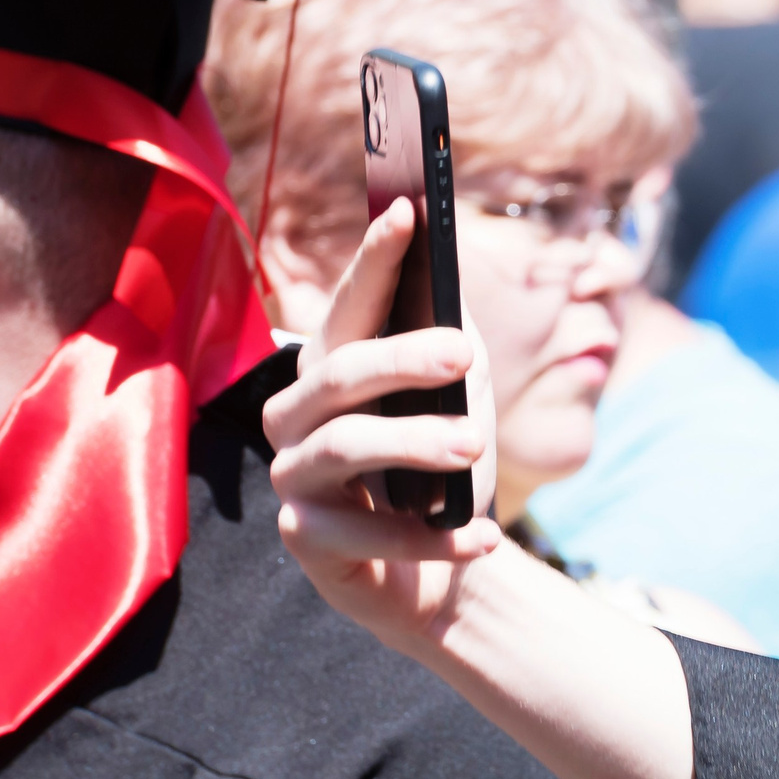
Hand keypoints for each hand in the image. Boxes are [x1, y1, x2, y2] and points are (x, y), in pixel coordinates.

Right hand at [269, 197, 505, 657]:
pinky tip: (483, 537)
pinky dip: (433, 538)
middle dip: (403, 357)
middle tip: (465, 355)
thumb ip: (452, 351)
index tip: (407, 209)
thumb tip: (456, 306)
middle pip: (340, 372)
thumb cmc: (440, 469)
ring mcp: (294, 478)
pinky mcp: (307, 541)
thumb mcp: (456, 401)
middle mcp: (296, 415)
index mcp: (332, 368)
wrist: (435, 570)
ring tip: (475, 446)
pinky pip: (365, 535)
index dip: (375, 257)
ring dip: (416, 442)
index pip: (350, 304)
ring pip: (345, 444)